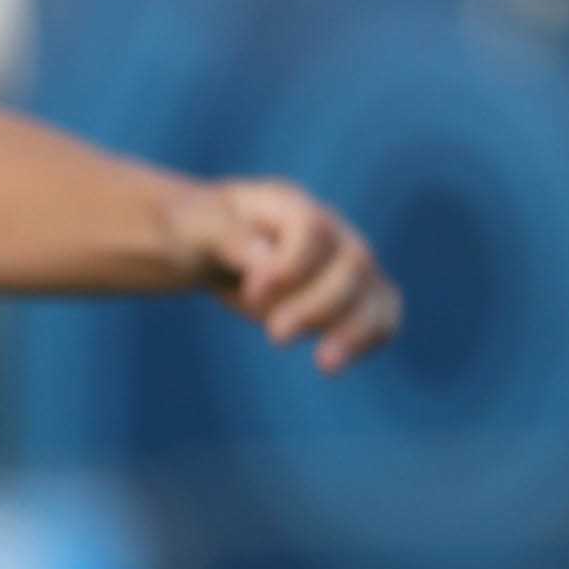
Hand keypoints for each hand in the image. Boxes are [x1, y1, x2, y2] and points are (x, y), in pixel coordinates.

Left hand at [193, 179, 398, 369]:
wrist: (200, 242)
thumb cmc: (190, 231)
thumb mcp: (190, 227)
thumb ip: (227, 236)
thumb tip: (266, 261)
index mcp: (285, 204)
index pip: (311, 226)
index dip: (290, 265)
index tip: (252, 292)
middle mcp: (326, 229)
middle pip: (354, 261)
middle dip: (320, 304)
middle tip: (276, 335)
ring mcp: (340, 261)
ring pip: (375, 289)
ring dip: (356, 328)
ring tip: (326, 364)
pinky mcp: (345, 294)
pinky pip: (379, 312)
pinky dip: (370, 336)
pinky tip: (336, 361)